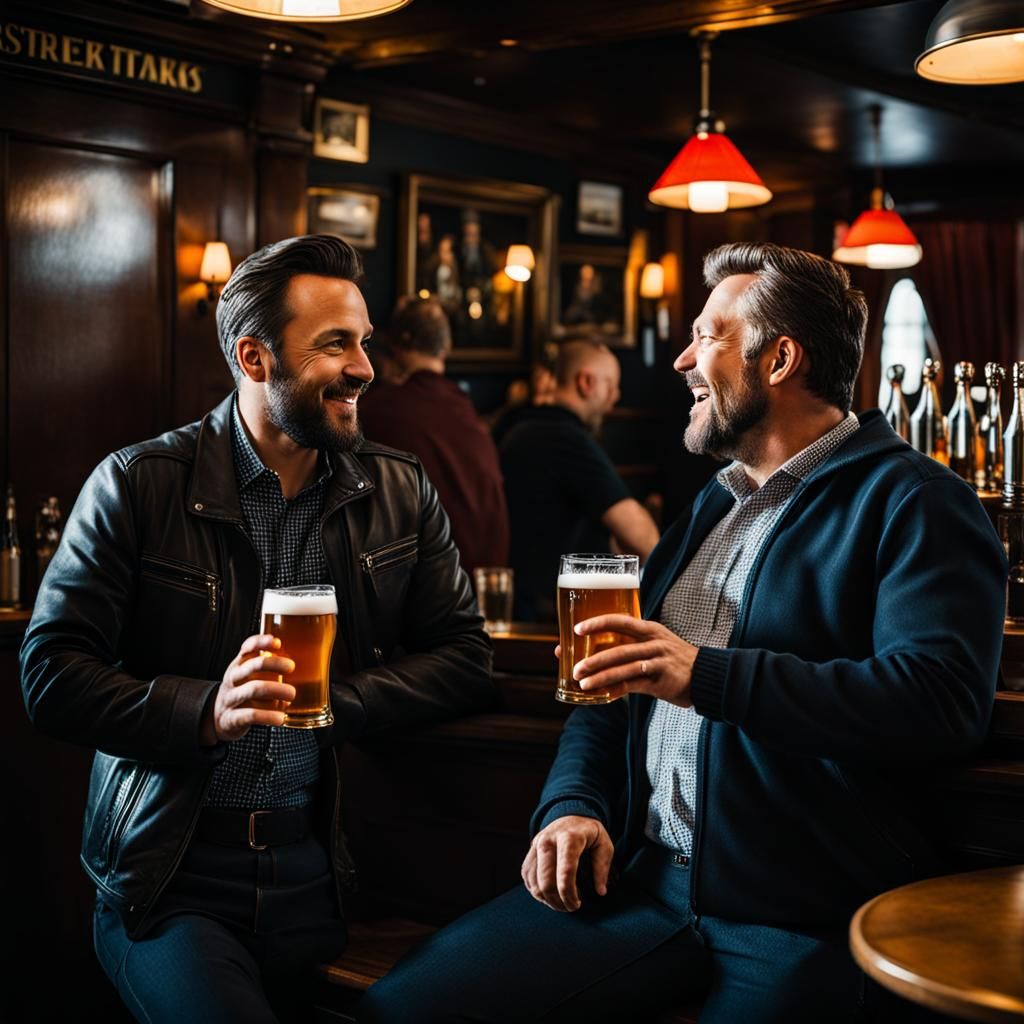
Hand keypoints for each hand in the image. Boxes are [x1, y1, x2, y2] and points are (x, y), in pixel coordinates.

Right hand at [201, 634, 295, 744]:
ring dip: (276, 690)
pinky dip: (268, 716)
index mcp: (239, 665)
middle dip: (274, 664)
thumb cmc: (241, 693)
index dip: (261, 642)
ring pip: (253, 689)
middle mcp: (233, 678)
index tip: (277, 642)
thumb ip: (267, 670)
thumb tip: (301, 668)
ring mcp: (231, 698)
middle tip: (292, 667)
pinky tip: (280, 718)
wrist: (217, 719)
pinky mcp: (232, 718)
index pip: (247, 648)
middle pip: (252, 666)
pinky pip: (251, 715)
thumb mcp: (248, 677)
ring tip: (292, 694)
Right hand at [521, 815, 613, 911]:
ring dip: (547, 900)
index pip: (565, 871)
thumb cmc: (589, 833)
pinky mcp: (529, 851)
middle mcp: (548, 840)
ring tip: (561, 903)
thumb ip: (603, 868)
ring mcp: (536, 845)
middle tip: (570, 907)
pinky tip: (550, 895)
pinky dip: (537, 891)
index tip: (577, 904)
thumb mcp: (604, 844)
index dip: (570, 893)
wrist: (570, 815)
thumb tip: (600, 891)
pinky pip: (527, 878)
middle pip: (546, 881)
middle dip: (558, 902)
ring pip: (534, 883)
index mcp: (569, 837)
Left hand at [571, 614, 697, 706]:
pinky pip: (634, 685)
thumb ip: (631, 644)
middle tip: (574, 668)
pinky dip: (617, 691)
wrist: (706, 675)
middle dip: (593, 659)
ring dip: (601, 677)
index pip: (619, 620)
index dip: (597, 623)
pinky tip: (603, 696)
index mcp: (649, 629)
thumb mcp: (656, 643)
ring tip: (583, 684)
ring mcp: (658, 661)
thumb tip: (597, 653)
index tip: (577, 629)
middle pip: (618, 649)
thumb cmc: (673, 659)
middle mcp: (654, 642)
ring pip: (624, 668)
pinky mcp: (662, 680)